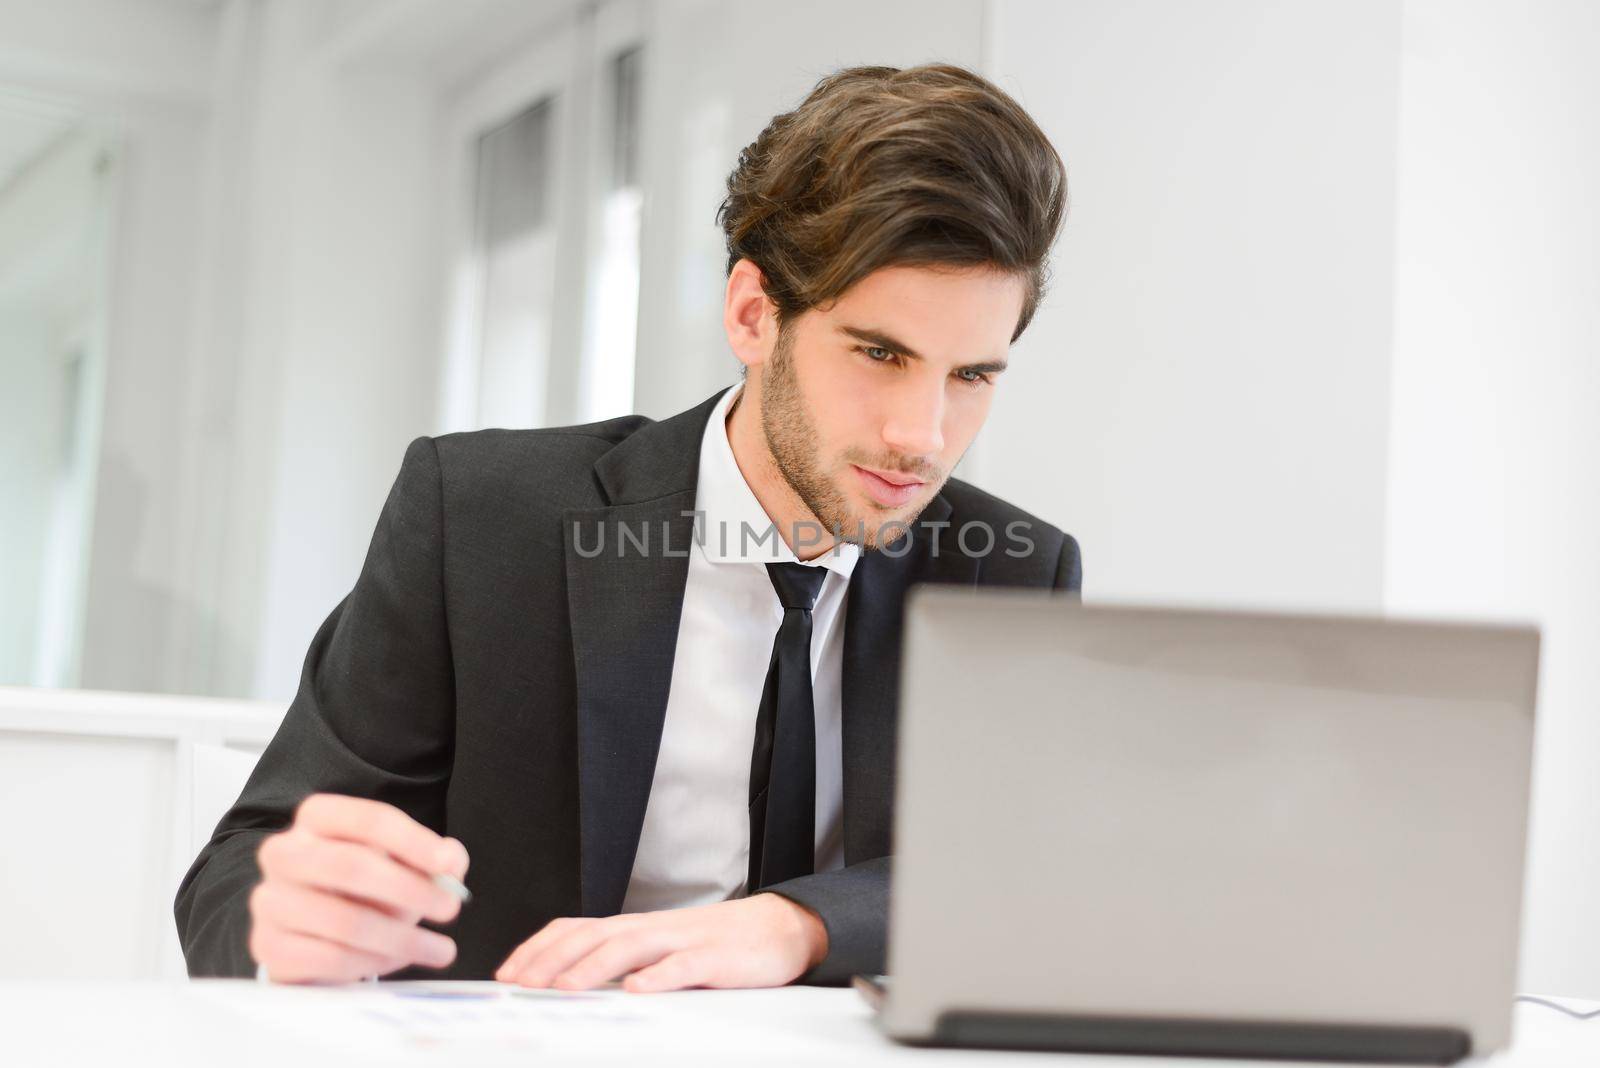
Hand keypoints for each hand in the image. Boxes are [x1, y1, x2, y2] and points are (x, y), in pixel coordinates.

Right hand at [249, 794, 469, 982]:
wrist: (309, 929)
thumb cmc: (363, 886)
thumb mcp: (399, 861)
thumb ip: (433, 857)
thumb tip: (451, 861)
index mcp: (317, 817)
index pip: (369, 820)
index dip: (414, 841)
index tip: (449, 864)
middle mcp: (284, 852)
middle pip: (351, 866)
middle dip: (410, 890)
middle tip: (450, 908)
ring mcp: (270, 900)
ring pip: (345, 921)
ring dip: (402, 938)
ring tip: (438, 948)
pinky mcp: (268, 946)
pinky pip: (329, 959)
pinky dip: (372, 964)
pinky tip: (397, 961)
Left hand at [494, 893, 828, 992]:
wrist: (776, 929)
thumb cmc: (713, 945)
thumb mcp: (659, 950)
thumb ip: (621, 961)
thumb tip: (568, 983)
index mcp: (634, 926)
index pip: (575, 928)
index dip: (538, 948)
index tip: (509, 973)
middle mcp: (651, 928)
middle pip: (593, 935)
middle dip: (551, 959)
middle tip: (521, 985)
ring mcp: (682, 940)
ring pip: (629, 947)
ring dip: (592, 967)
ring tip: (564, 989)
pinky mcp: (713, 958)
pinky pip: (682, 965)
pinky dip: (657, 976)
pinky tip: (637, 990)